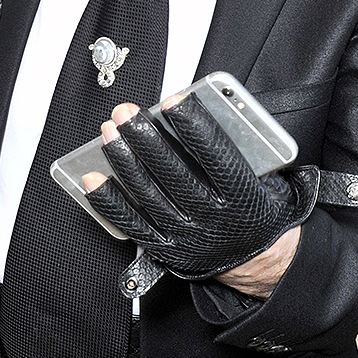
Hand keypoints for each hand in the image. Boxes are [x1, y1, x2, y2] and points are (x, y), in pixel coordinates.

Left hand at [82, 96, 317, 287]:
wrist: (256, 256)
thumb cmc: (254, 204)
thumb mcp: (265, 176)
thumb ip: (240, 149)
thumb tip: (197, 114)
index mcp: (244, 198)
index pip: (217, 156)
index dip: (194, 126)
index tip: (172, 101)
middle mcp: (214, 220)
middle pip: (174, 174)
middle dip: (145, 139)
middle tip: (125, 112)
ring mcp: (188, 238)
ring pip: (148, 196)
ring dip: (123, 161)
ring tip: (109, 132)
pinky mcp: (166, 250)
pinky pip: (131, 224)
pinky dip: (108, 200)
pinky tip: (91, 178)